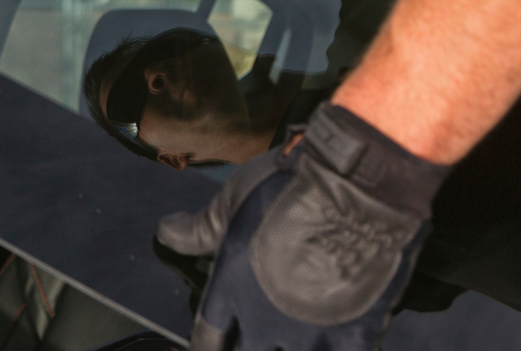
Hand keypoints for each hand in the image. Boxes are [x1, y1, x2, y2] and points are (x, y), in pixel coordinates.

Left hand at [154, 104, 448, 350]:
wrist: (351, 188)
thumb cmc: (285, 187)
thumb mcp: (229, 203)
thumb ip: (199, 230)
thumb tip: (166, 233)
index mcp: (229, 290)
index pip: (206, 338)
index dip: (203, 348)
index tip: (208, 348)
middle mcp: (263, 321)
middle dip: (247, 349)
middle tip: (255, 340)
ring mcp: (308, 334)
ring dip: (289, 350)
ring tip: (295, 340)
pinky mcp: (353, 337)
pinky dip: (337, 350)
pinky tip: (337, 342)